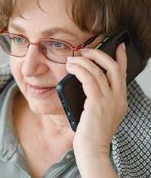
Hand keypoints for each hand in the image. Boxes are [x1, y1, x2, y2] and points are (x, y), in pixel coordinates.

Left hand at [65, 43, 127, 176]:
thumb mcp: (100, 114)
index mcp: (120, 100)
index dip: (121, 58)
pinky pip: (89, 79)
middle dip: (99, 55)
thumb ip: (98, 99)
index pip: (123, 74)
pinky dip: (79, 70)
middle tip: (86, 50)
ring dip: (83, 61)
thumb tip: (86, 82)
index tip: (118, 46)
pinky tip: (72, 68)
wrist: (92, 150)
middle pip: (113, 67)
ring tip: (73, 59)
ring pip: (98, 71)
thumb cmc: (92, 134)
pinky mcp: (96, 103)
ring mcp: (109, 101)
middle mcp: (117, 98)